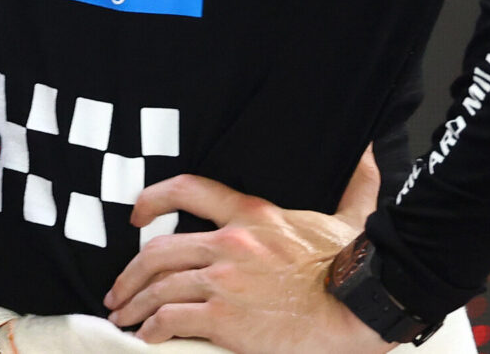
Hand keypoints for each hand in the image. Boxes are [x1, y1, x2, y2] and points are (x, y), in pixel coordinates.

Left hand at [102, 150, 389, 352]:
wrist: (360, 308)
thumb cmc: (354, 267)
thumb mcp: (350, 217)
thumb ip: (354, 186)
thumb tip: (371, 154)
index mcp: (252, 215)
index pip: (189, 190)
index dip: (154, 198)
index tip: (136, 214)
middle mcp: (229, 244)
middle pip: (159, 251)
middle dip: (131, 273)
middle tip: (118, 290)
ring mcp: (224, 282)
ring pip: (160, 287)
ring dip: (135, 304)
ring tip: (124, 316)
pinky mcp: (225, 319)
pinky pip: (173, 320)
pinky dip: (154, 329)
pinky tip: (147, 337)